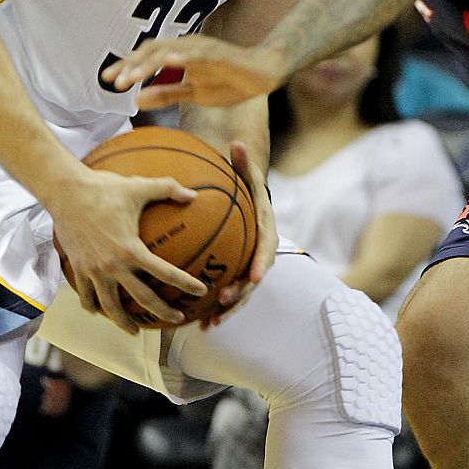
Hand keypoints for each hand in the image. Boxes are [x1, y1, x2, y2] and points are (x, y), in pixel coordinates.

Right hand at [49, 162, 207, 335]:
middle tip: (177, 318)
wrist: (66, 193)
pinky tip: (99, 311)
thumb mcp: (139, 186)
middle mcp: (112, 265)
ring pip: (109, 306)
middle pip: (141, 298)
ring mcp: (93, 270)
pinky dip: (93, 306)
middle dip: (162, 311)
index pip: (164, 272)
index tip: (201, 290)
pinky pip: (85, 295)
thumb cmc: (104, 189)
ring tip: (135, 331)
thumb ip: (168, 189)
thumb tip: (194, 194)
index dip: (184, 282)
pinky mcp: (78, 269)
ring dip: (123, 321)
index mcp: (131, 249)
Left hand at [102, 35, 286, 108]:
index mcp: (180, 55)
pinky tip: (168, 61)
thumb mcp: (193, 93)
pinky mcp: (219, 54)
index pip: (147, 57)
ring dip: (149, 64)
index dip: (127, 66)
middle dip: (131, 66)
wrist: (263, 75)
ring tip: (131, 77)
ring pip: (169, 51)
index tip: (106, 80)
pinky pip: (197, 54)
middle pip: (153, 51)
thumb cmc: (229, 81)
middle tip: (113, 82)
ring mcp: (203, 48)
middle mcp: (188, 46)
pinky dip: (182, 56)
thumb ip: (166, 94)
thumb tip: (136, 98)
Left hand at [201, 140, 277, 328]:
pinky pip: (228, 294)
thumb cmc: (245, 185)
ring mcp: (248, 265)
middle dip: (242, 293)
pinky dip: (217, 310)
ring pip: (241, 292)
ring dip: (228, 309)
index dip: (261, 263)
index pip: (267, 248)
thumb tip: (237, 143)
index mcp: (265, 230)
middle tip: (224, 300)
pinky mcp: (235, 274)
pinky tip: (200, 324)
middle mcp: (260, 252)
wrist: (247, 200)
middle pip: (254, 277)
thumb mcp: (246, 172)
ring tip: (210, 323)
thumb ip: (242, 161)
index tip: (256, 276)